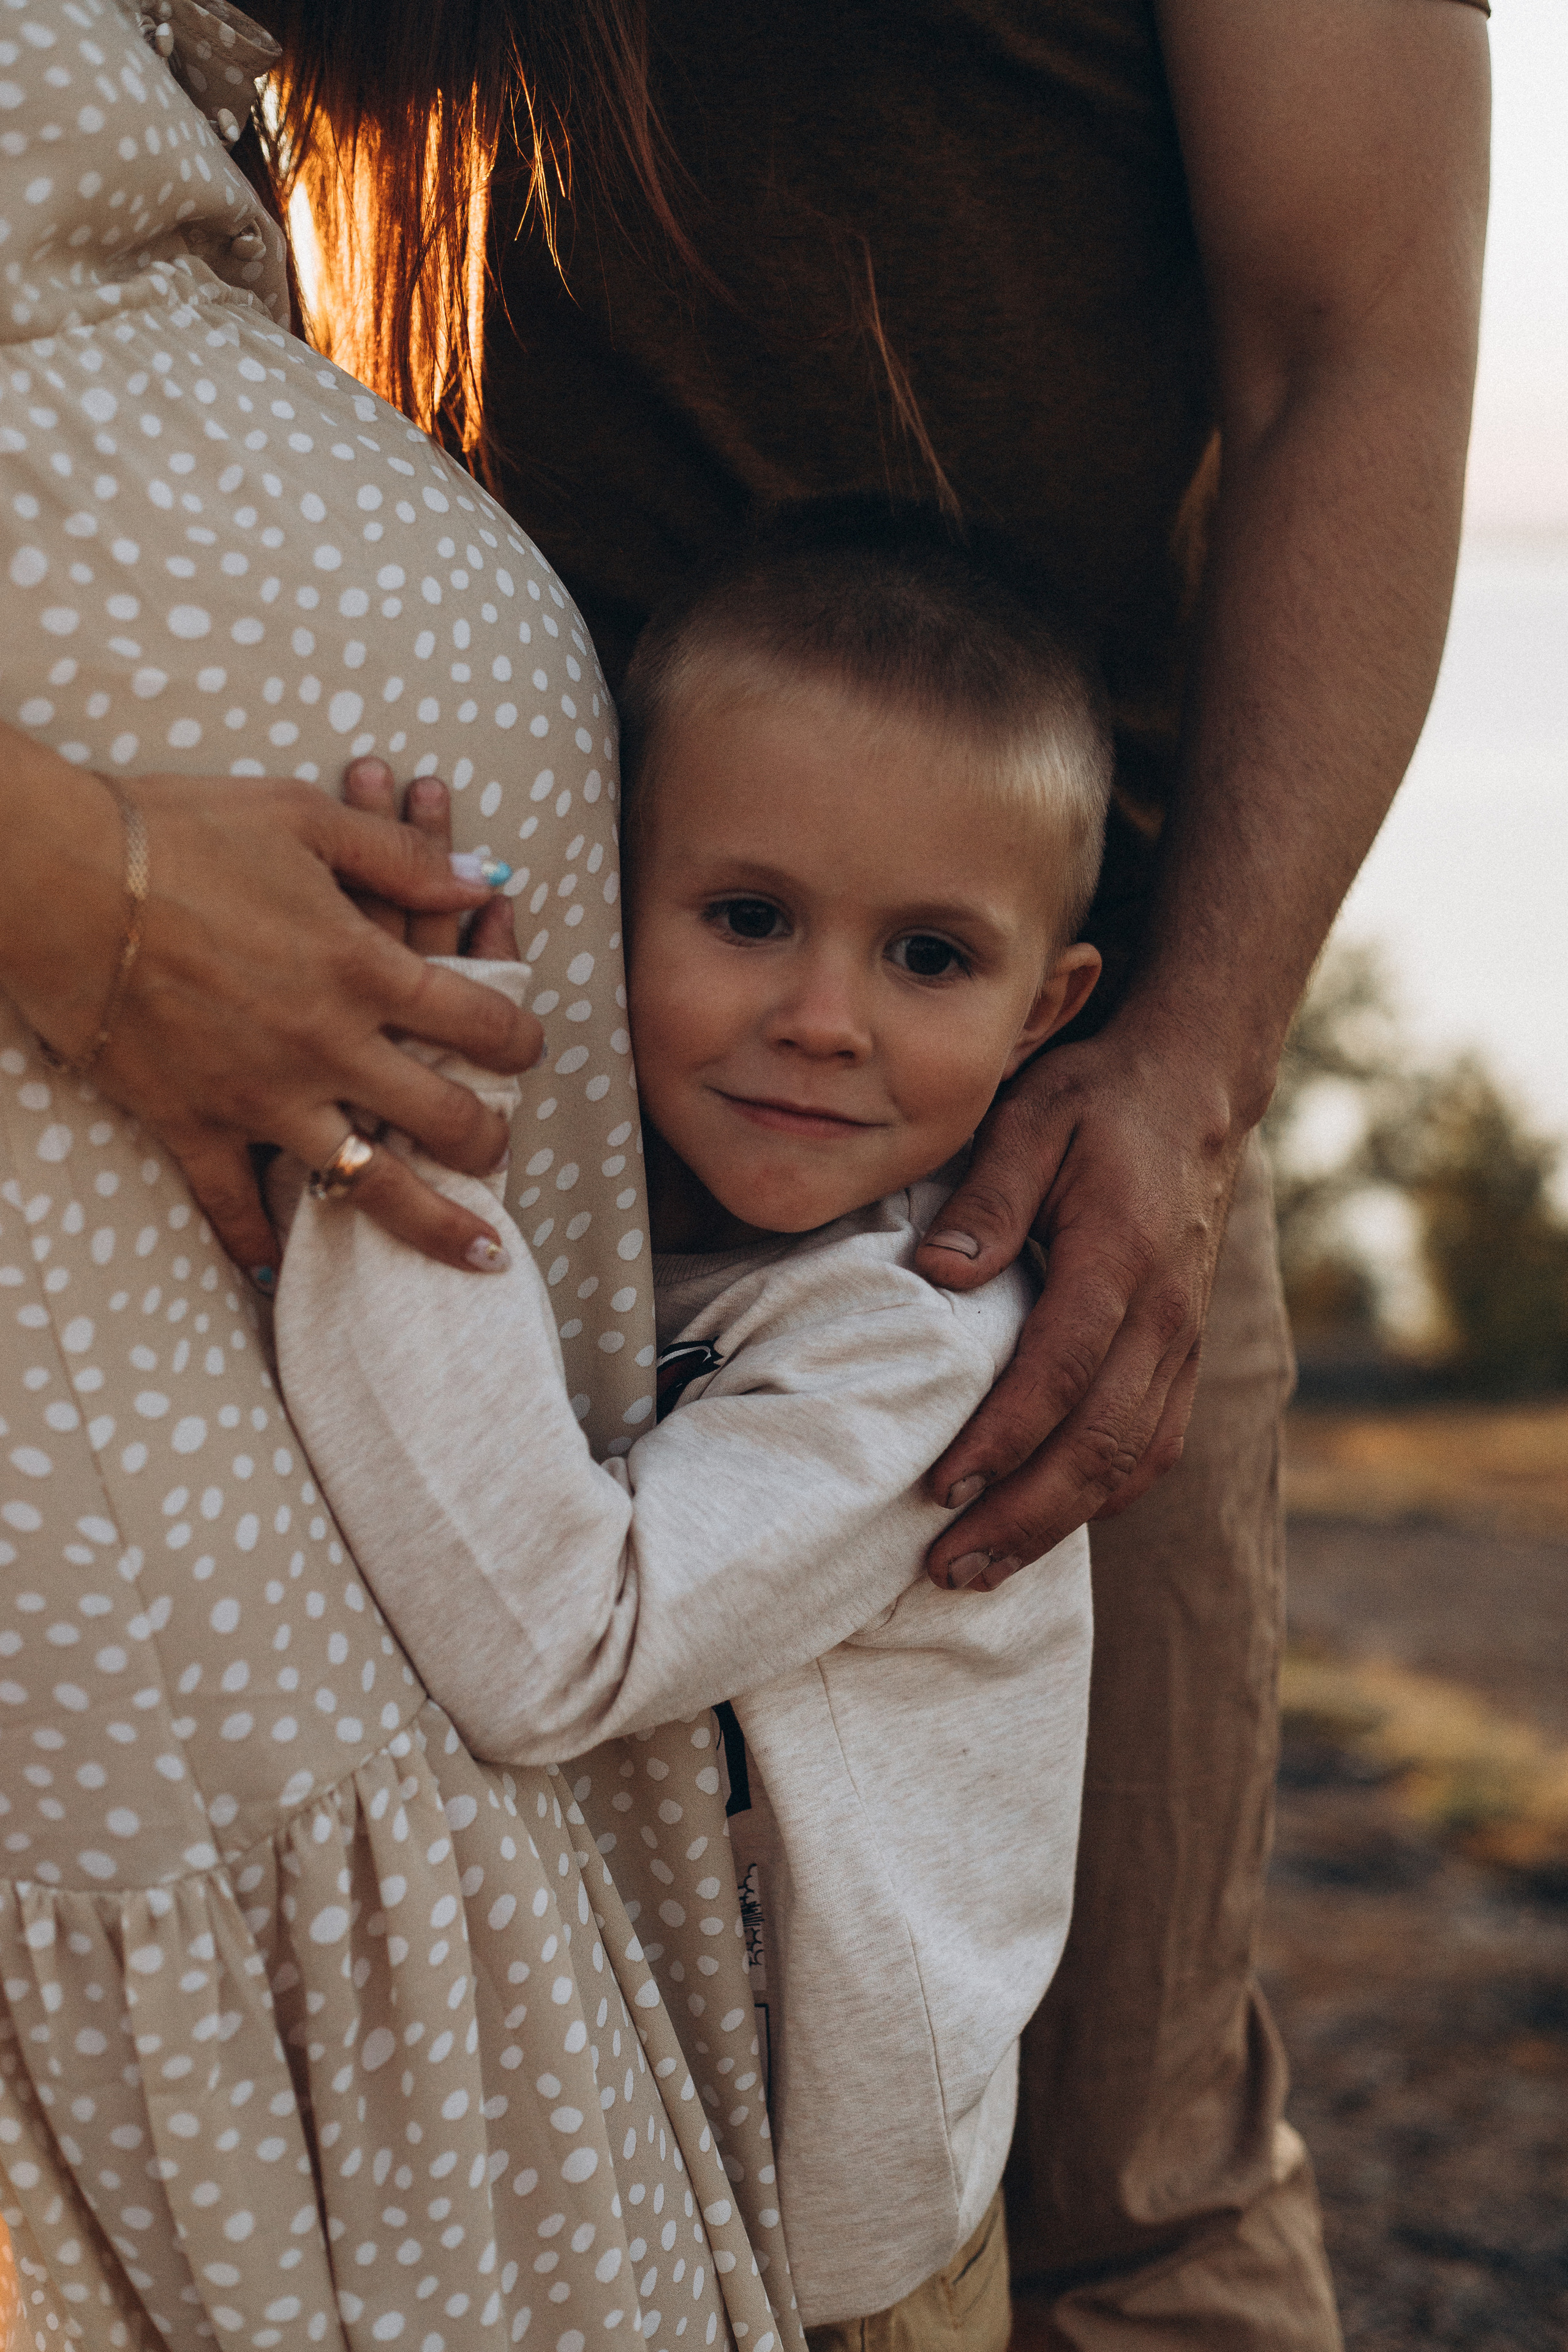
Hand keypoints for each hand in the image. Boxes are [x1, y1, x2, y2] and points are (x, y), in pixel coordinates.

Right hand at [7, 756, 540, 1277]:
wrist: (56, 875)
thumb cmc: (177, 831)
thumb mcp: (303, 817)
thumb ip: (400, 856)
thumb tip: (483, 878)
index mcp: (364, 969)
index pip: (480, 1022)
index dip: (520, 1042)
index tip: (527, 1051)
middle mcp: (328, 1046)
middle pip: (444, 1119)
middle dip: (490, 1144)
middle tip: (500, 1155)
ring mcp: (262, 1096)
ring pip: (369, 1184)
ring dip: (430, 1222)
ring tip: (474, 1252)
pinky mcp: (192, 1122)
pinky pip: (233, 1203)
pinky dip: (255, 1240)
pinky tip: (277, 1270)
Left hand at [913, 1018, 1248, 1587]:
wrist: (1195, 1091)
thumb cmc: (1097, 1102)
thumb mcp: (1031, 1118)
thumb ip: (986, 1196)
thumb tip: (936, 1273)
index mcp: (1121, 1257)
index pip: (1062, 1371)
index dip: (1004, 1439)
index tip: (940, 1488)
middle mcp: (1164, 1314)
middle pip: (1102, 1443)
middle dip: (1024, 1517)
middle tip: (946, 1569)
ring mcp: (1183, 1340)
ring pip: (1133, 1460)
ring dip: (1058, 1525)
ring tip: (980, 1570)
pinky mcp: (1184, 1353)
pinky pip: (1155, 1444)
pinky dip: (1104, 1497)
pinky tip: (1048, 1526)